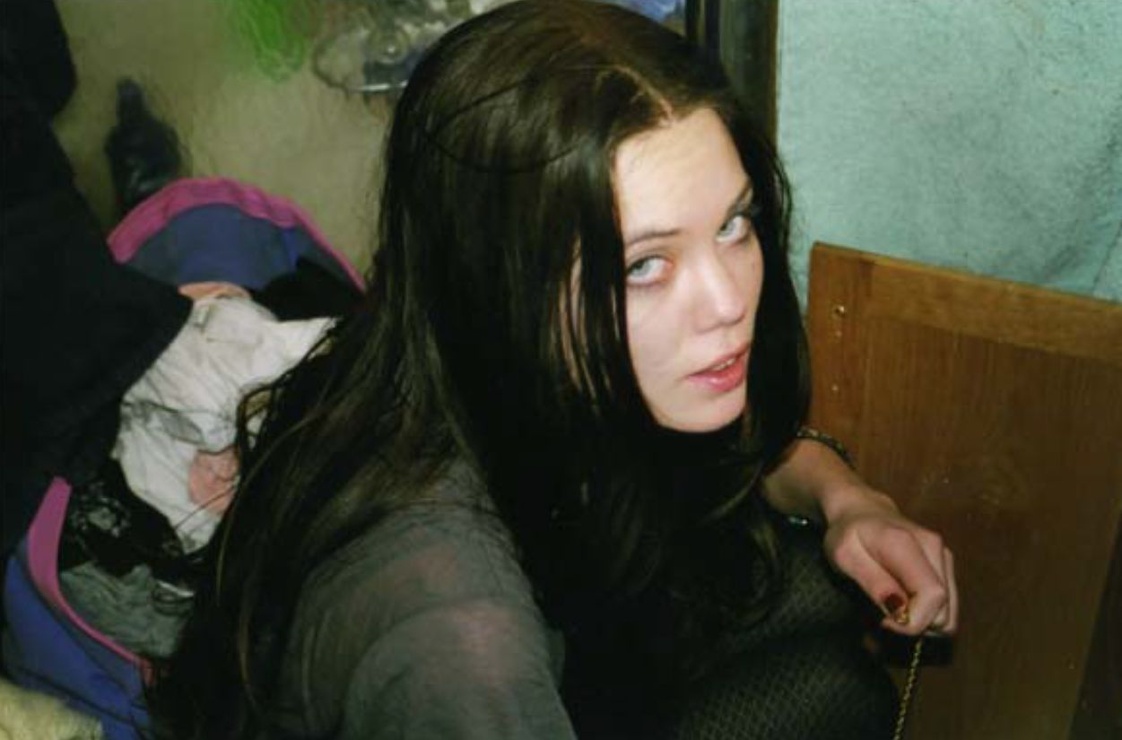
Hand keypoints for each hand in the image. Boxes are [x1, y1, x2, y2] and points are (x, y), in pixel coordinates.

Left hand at [822, 485, 957, 636]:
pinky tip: (904, 604)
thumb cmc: (847, 533)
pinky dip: (927, 613)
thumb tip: (900, 612)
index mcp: (907, 544)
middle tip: (884, 617)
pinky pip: (946, 605)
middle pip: (945, 610)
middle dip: (915, 625)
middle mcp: (935, 548)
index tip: (884, 621)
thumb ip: (873, 582)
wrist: (861, 509)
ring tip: (893, 610)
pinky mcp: (946, 564)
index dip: (912, 621)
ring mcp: (944, 556)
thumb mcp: (844, 557)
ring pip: (949, 613)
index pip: (933, 596)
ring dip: (922, 622)